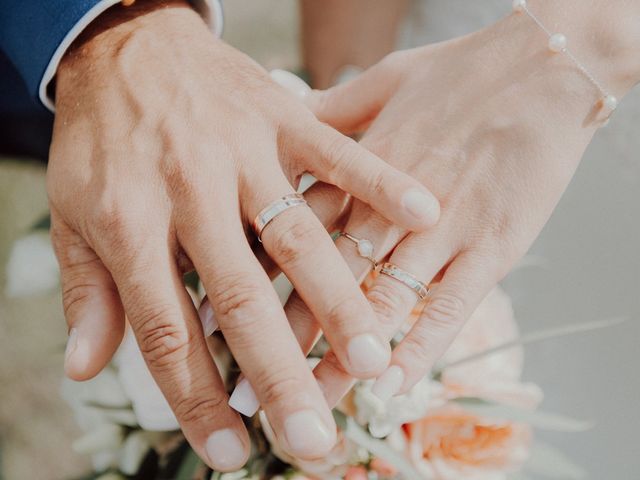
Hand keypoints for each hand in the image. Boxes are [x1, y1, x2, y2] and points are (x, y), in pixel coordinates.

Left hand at [48, 0, 438, 468]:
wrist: (126, 43)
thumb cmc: (100, 136)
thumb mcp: (72, 212)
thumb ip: (87, 291)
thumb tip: (86, 368)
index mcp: (132, 222)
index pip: (166, 330)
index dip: (196, 398)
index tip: (231, 451)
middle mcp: (192, 192)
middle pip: (240, 297)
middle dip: (278, 372)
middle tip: (312, 436)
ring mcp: (243, 151)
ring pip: (299, 236)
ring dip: (339, 300)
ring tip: (372, 359)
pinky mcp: (282, 115)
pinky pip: (337, 151)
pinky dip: (380, 183)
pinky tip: (424, 215)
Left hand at [286, 3, 639, 404]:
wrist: (545, 65)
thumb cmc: (462, 72)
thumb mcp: (386, 79)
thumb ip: (336, 108)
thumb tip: (293, 111)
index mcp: (358, 166)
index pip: (297, 228)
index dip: (258, 270)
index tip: (221, 313)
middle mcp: (390, 205)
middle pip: (327, 275)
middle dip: (288, 330)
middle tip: (251, 380)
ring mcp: (442, 228)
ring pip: (381, 298)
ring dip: (342, 352)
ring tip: (307, 397)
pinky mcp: (493, 245)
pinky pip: (450, 306)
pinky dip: (419, 346)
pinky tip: (388, 384)